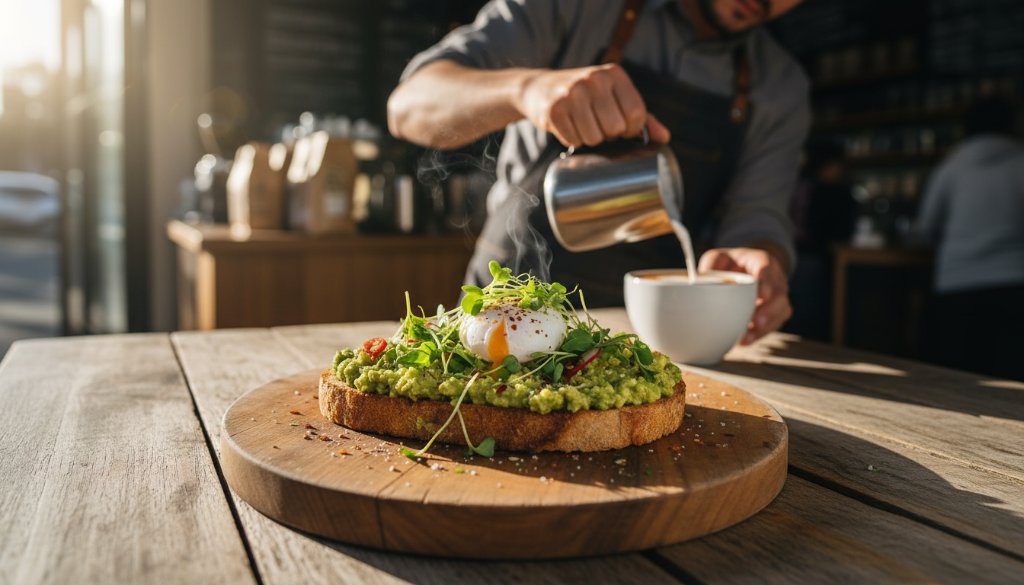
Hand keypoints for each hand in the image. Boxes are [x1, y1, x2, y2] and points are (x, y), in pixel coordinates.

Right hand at [517, 64, 670, 147]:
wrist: (540, 87)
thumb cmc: (585, 96)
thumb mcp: (613, 97)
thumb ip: (641, 117)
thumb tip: (664, 139)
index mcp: (614, 74)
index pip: (636, 114)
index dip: (631, 129)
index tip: (622, 127)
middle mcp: (594, 80)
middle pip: (615, 129)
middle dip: (608, 135)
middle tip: (598, 125)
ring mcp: (572, 94)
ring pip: (595, 138)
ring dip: (590, 139)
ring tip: (583, 125)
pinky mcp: (555, 110)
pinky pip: (574, 140)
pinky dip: (573, 140)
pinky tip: (569, 126)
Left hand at [698, 246, 791, 344]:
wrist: (746, 268)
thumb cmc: (730, 263)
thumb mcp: (718, 258)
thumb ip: (711, 266)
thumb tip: (697, 283)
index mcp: (760, 261)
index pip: (766, 268)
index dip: (765, 282)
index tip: (761, 295)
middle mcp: (774, 278)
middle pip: (779, 294)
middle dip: (769, 310)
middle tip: (756, 321)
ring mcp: (778, 295)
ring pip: (782, 310)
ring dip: (765, 326)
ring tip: (747, 336)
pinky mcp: (776, 311)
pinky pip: (774, 323)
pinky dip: (760, 334)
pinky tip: (745, 340)